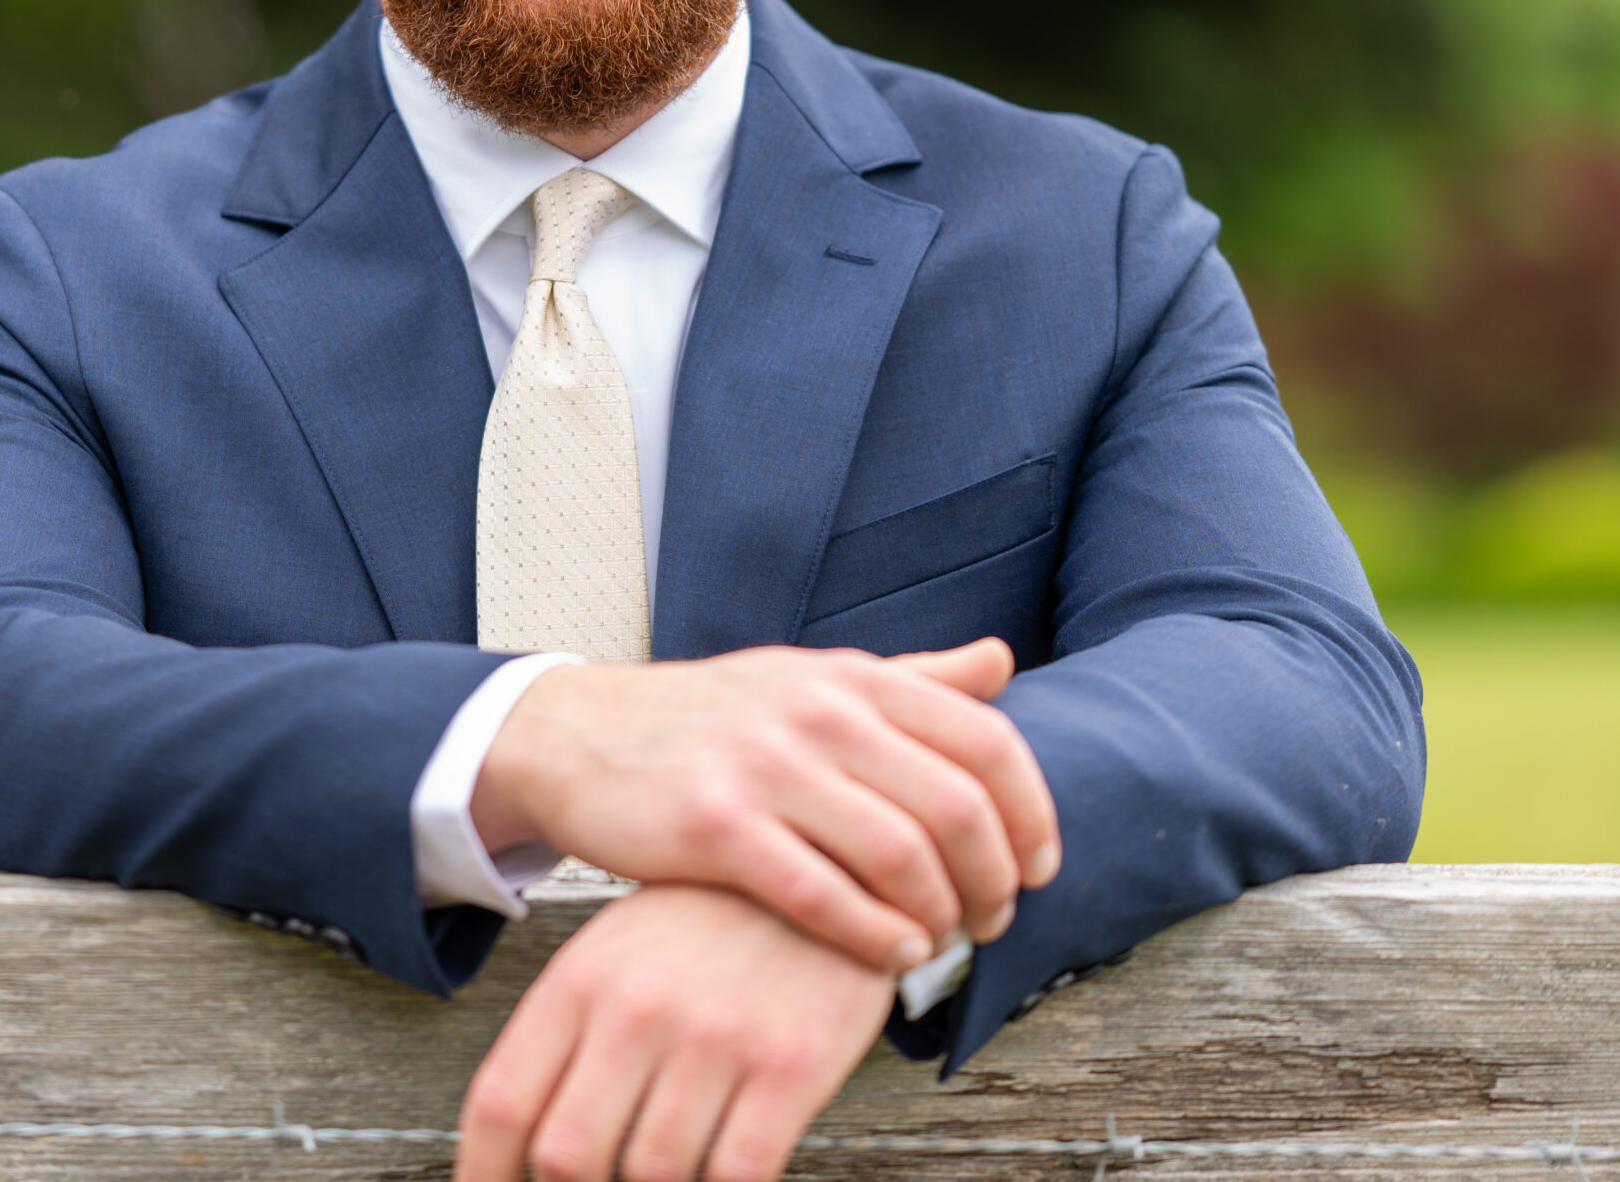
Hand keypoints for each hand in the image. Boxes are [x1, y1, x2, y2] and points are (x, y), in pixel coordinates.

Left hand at [456, 884, 895, 1181]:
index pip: (502, 1101)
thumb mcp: (618, 951)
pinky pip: (737, 1173)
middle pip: (567, 1155)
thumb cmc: (708, 922)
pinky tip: (726, 1173)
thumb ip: (567, 1038)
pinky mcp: (788, 1065)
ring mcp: (713, 1037)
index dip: (483, 1173)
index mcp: (582, 979)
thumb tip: (522, 1139)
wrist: (823, 864)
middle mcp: (638, 1009)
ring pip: (652, 1175)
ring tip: (670, 1171)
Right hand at [473, 637, 1057, 972]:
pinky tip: (892, 955)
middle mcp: (819, 713)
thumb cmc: (714, 719)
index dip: (1031, 813)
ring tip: (943, 942)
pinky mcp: (716, 829)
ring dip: (941, 916)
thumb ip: (912, 679)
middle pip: (957, 806)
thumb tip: (1002, 663)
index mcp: (853, 678)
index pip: (985, 742)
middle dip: (995, 879)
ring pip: (900, 855)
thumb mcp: (814, 679)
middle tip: (995, 918)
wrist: (582, 735)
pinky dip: (875, 937)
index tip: (1038, 865)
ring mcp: (766, 769)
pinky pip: (822, 897)